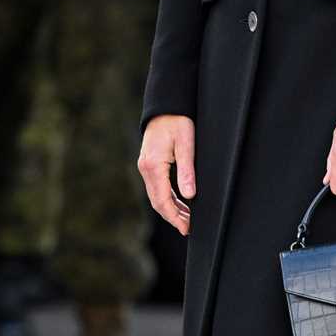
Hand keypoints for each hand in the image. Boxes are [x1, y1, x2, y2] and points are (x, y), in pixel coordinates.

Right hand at [138, 113, 195, 236]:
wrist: (165, 106)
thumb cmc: (178, 121)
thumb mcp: (187, 144)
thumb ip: (187, 170)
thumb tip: (189, 196)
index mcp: (153, 166)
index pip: (163, 200)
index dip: (175, 217)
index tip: (187, 228)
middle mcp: (145, 168)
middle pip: (157, 202)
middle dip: (173, 218)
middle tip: (189, 229)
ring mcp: (145, 167)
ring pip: (156, 197)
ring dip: (171, 210)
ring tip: (188, 219)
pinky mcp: (149, 165)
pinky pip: (157, 188)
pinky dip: (168, 199)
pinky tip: (180, 204)